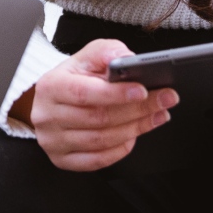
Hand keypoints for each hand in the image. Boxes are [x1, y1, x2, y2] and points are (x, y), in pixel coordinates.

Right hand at [22, 39, 177, 171]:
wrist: (52, 102)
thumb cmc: (73, 78)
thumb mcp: (86, 57)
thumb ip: (106, 52)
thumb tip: (125, 57)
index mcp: (51, 86)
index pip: (84, 93)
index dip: (116, 93)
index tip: (144, 90)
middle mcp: (47, 116)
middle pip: (98, 118)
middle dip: (137, 110)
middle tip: (164, 101)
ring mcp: (53, 141)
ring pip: (101, 141)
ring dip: (135, 129)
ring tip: (157, 115)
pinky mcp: (62, 159)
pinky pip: (97, 161)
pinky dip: (120, 149)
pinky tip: (134, 135)